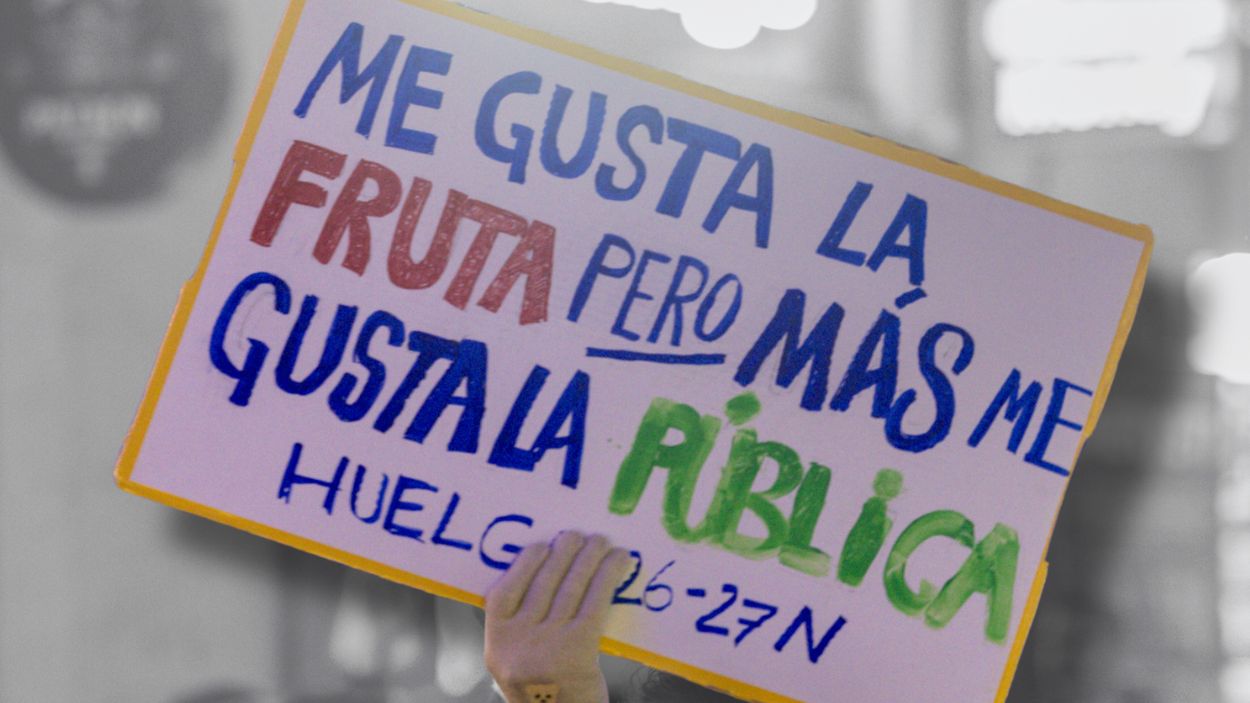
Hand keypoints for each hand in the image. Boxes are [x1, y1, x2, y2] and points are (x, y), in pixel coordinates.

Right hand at [484, 532, 630, 702]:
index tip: (543, 545)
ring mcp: (547, 645)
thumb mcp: (515, 661)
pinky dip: (607, 576)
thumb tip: (542, 572)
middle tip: (577, 534)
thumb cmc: (545, 688)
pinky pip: (593, 601)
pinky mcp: (578, 648)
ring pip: (569, 588)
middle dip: (562, 553)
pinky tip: (618, 560)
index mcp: (496, 642)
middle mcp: (517, 642)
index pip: (504, 591)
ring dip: (588, 557)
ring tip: (600, 541)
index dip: (525, 564)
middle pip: (542, 584)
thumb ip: (519, 626)